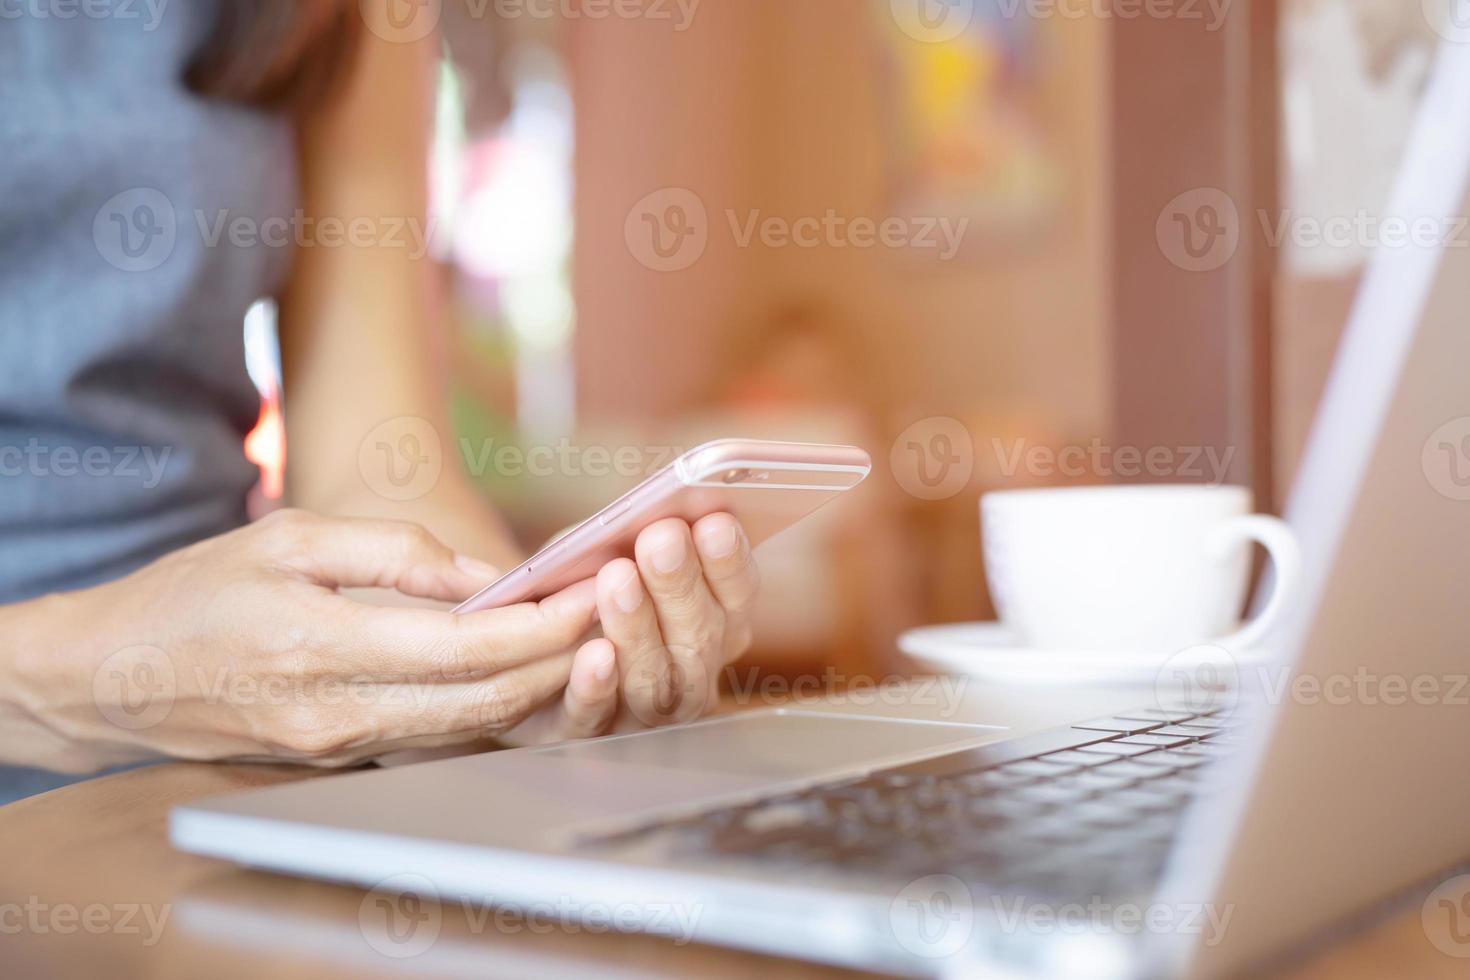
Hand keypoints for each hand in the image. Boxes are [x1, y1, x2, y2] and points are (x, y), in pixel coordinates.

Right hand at [2, 510, 603, 771]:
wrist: (113, 677)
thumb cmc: (196, 591)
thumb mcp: (290, 538)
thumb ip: (392, 551)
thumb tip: (480, 575)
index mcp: (325, 646)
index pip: (468, 650)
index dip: (543, 626)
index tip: (596, 594)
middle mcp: (340, 714)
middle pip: (485, 703)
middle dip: (561, 662)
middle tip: (616, 615)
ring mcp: (340, 748)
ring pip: (468, 731)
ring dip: (535, 691)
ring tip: (588, 641)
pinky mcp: (338, 760)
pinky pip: (435, 739)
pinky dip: (489, 709)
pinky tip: (524, 674)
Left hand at [498, 512, 759, 743]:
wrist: (517, 638)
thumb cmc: (576, 580)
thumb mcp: (608, 547)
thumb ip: (637, 534)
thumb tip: (658, 507)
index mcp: (713, 621)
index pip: (737, 596)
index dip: (730, 563)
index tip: (715, 522)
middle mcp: (690, 672)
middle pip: (700, 641)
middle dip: (681, 588)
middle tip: (662, 540)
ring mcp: (641, 712)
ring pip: (656, 684)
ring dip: (639, 630)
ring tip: (617, 578)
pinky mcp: (583, 734)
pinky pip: (594, 719)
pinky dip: (597, 688)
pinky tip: (594, 654)